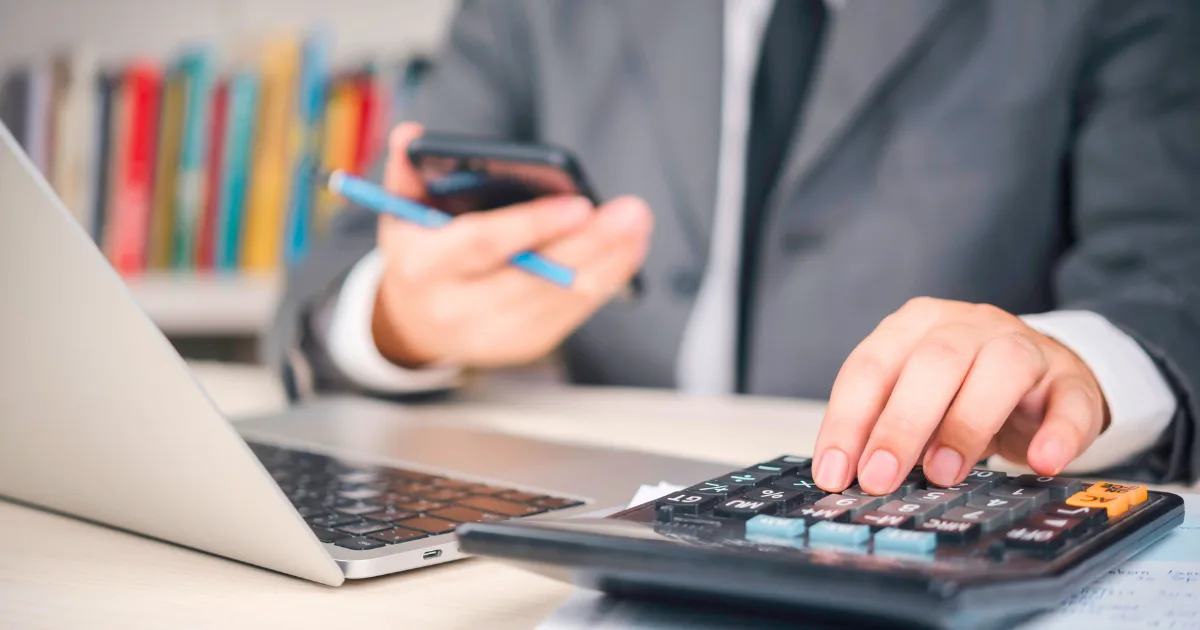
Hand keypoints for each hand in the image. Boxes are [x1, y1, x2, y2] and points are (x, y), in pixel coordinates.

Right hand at [371, 123, 652, 367]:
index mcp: (424, 268)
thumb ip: (408, 172)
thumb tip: (412, 133)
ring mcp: (494, 335)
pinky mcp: (525, 345)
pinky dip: (607, 279)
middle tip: (631, 211)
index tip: (579, 203)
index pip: (482, 246)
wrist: (415, 323)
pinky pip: (574, 312)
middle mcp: (457, 310)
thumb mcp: (403, 213)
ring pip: (562, 298)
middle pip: (534, 278)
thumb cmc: (421, 252)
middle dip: (589, 244)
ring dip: (609, 261)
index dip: (532, 225)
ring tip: (638, 224)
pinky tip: (630, 250)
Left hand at [811, 298, 1109, 494]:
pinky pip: (1069, 402)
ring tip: (943, 474)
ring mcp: (1024, 347)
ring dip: (966, 425)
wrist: (1043, 377)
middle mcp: (967, 325)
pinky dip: (1058, 433)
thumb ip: (883, 428)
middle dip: (899, 425)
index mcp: (914, 326)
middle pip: (931, 364)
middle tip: (879, 479)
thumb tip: (848, 478)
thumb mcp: (916, 400)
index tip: (834, 474)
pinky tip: (1043, 463)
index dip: (848, 422)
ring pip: (999, 370)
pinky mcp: (1071, 380)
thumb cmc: (962, 392)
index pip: (870, 368)